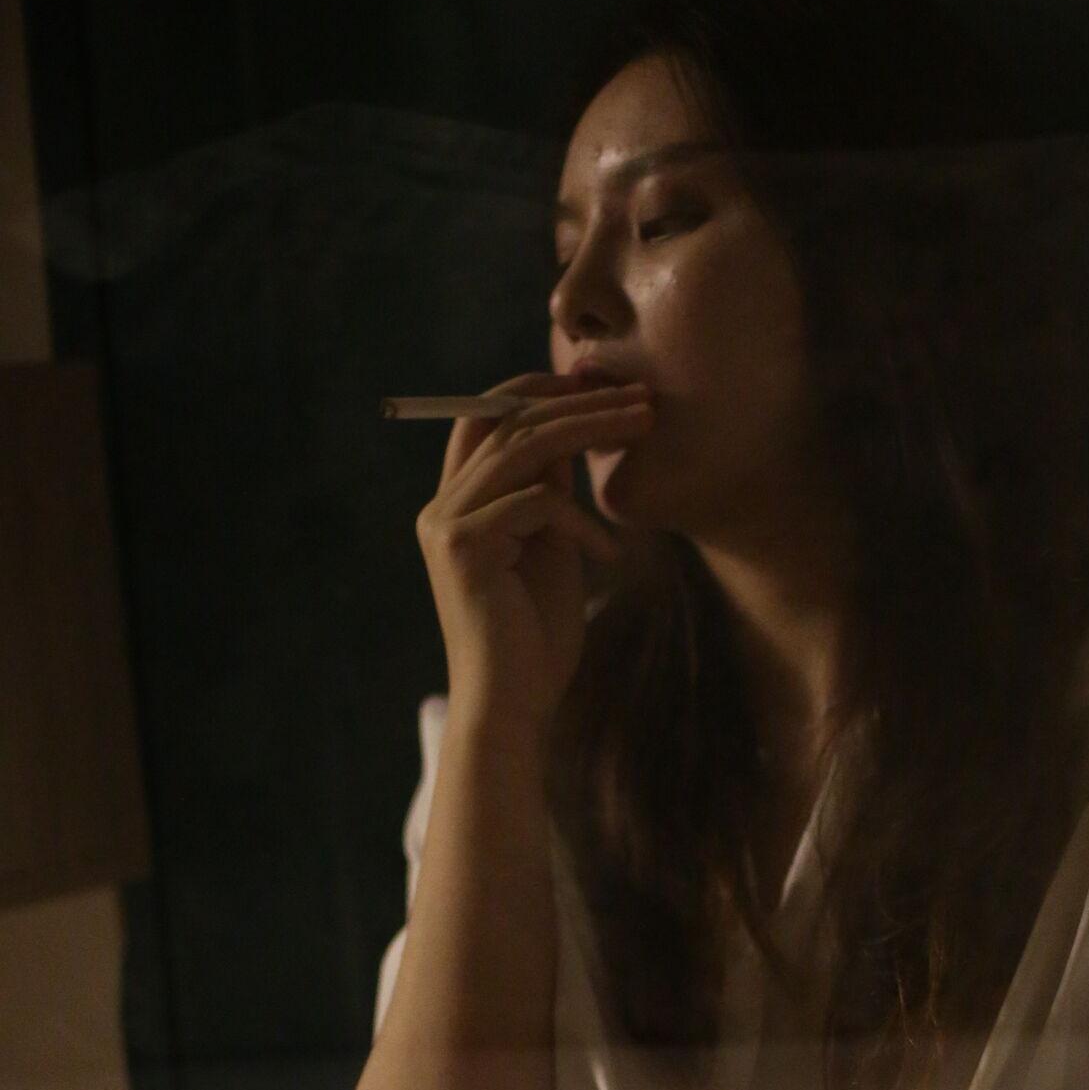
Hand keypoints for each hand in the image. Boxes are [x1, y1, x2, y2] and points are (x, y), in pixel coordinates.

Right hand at [415, 369, 655, 738]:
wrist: (512, 707)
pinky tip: (609, 555)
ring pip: (524, 446)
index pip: (486, 414)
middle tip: (641, 396)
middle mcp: (442, 506)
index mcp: (456, 503)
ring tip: (645, 424)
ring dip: (592, 429)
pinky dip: (582, 522)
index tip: (600, 382)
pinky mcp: (464, 548)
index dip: (540, 387)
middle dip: (580, 400)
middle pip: (509, 418)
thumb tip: (571, 430)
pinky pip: (537, 503)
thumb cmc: (536, 639)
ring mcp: (447, 524)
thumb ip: (548, 493)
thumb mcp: (550, 549)